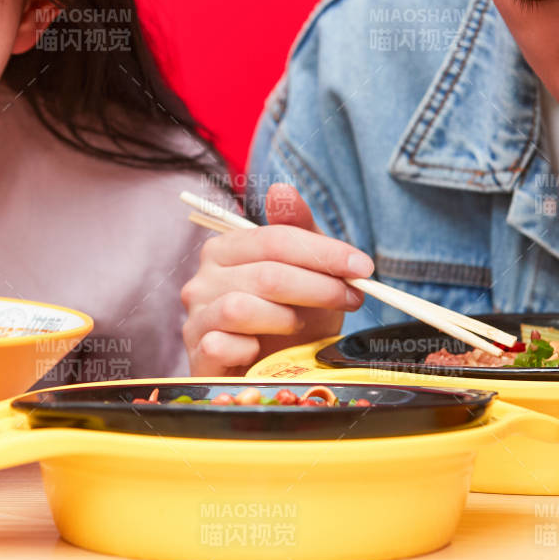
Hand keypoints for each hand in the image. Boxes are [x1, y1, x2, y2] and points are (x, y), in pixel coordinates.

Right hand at [180, 183, 371, 374]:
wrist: (269, 372)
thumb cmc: (286, 318)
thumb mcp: (303, 271)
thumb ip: (297, 230)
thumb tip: (283, 187)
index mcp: (226, 250)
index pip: (274, 239)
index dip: (323, 251)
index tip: (362, 267)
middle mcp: (203, 279)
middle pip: (268, 274)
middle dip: (320, 286)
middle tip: (352, 297)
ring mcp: (196, 317)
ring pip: (242, 308)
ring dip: (287, 318)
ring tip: (302, 325)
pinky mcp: (197, 354)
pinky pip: (224, 346)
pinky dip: (252, 349)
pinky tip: (262, 351)